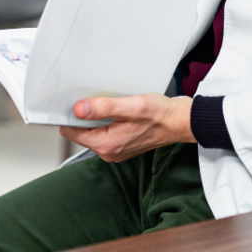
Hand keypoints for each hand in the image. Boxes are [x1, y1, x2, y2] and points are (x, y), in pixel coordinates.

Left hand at [59, 94, 194, 162]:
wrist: (180, 121)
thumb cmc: (161, 114)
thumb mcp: (131, 106)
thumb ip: (104, 108)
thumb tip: (79, 109)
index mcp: (107, 145)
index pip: (72, 132)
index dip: (71, 116)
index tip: (76, 102)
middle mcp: (109, 152)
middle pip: (81, 132)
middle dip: (85, 116)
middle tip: (98, 99)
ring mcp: (115, 150)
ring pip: (93, 131)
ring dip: (97, 117)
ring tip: (112, 105)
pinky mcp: (122, 145)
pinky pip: (104, 132)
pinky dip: (107, 120)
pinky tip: (119, 111)